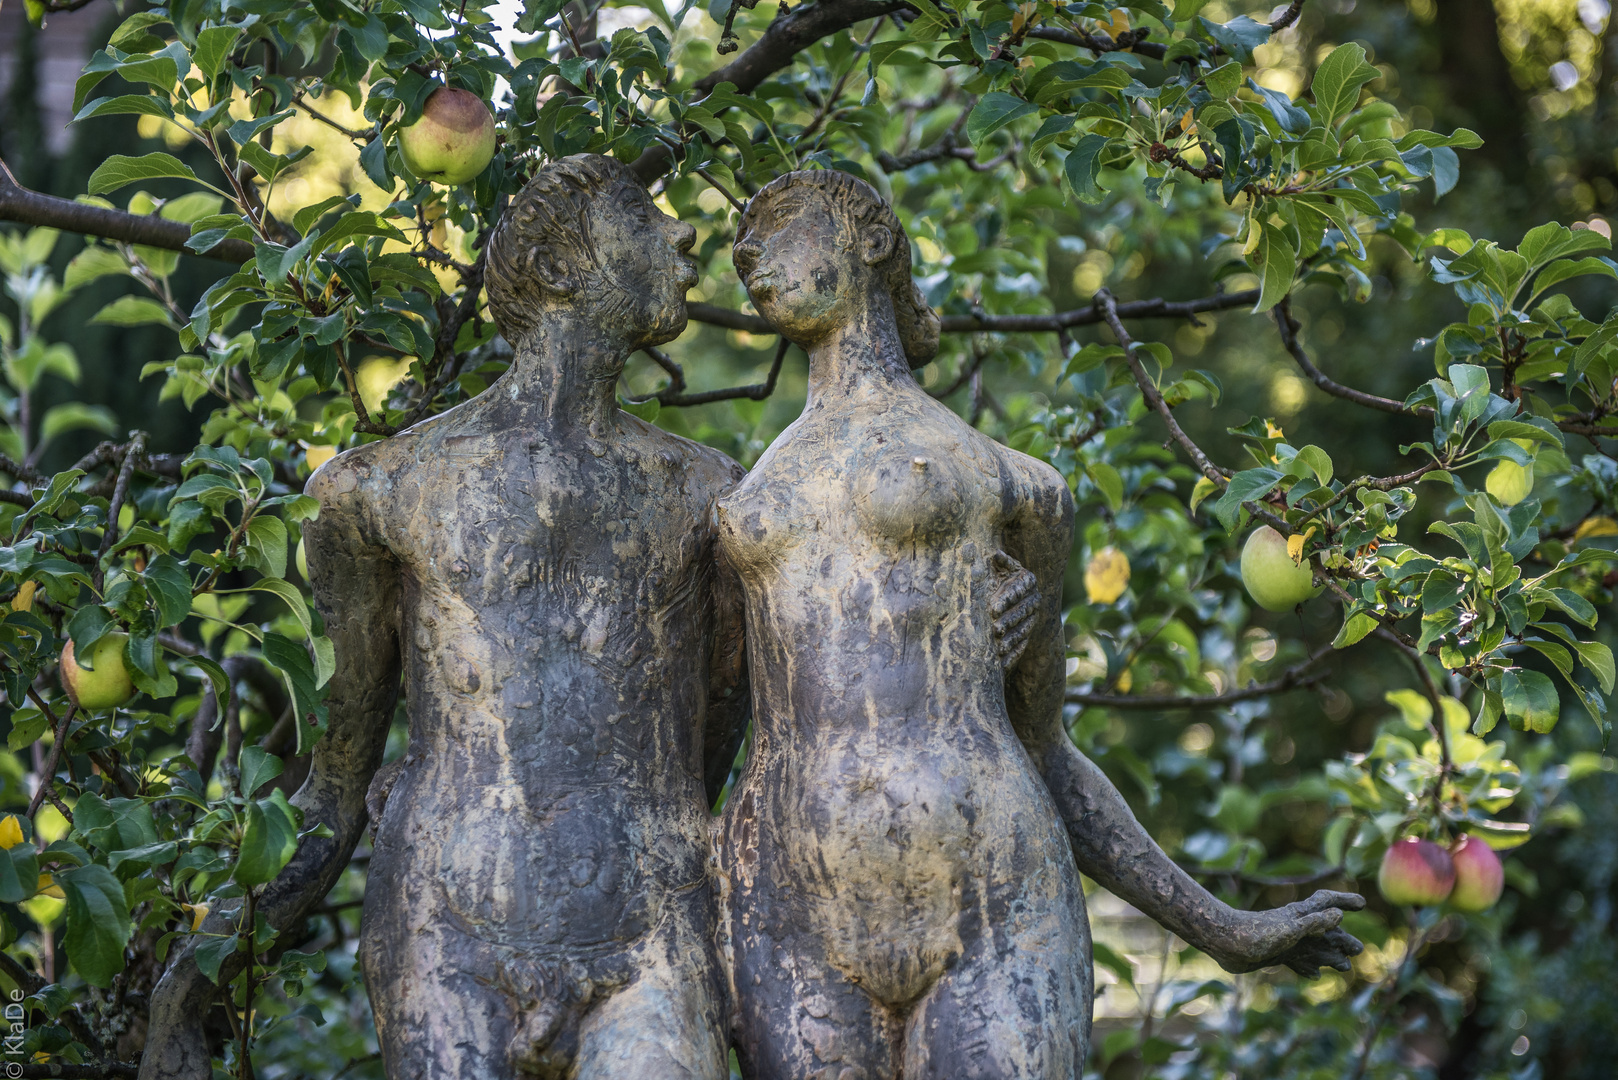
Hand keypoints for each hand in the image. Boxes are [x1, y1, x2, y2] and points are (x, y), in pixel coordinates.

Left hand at [989, 551, 1039, 669]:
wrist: (1009, 589)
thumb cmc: (1001, 573)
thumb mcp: (1002, 566)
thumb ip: (1002, 562)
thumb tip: (996, 555)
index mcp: (1028, 580)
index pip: (1019, 589)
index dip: (1006, 599)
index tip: (992, 608)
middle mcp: (1034, 598)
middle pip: (1023, 611)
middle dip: (1009, 621)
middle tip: (994, 630)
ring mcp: (1033, 616)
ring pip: (1024, 628)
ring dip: (1012, 639)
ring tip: (998, 647)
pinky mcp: (1029, 630)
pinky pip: (1024, 642)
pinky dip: (1014, 651)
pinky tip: (1003, 660)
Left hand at [1210, 890, 1365, 977]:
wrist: (1224, 943)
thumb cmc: (1256, 933)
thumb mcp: (1290, 928)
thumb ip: (1314, 922)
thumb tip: (1339, 915)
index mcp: (1299, 915)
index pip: (1326, 902)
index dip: (1344, 900)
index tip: (1362, 903)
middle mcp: (1294, 926)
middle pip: (1324, 932)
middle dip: (1342, 940)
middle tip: (1359, 950)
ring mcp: (1284, 940)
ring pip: (1313, 949)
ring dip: (1329, 957)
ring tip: (1345, 967)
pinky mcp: (1273, 954)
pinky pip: (1296, 961)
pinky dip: (1307, 967)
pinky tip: (1313, 976)